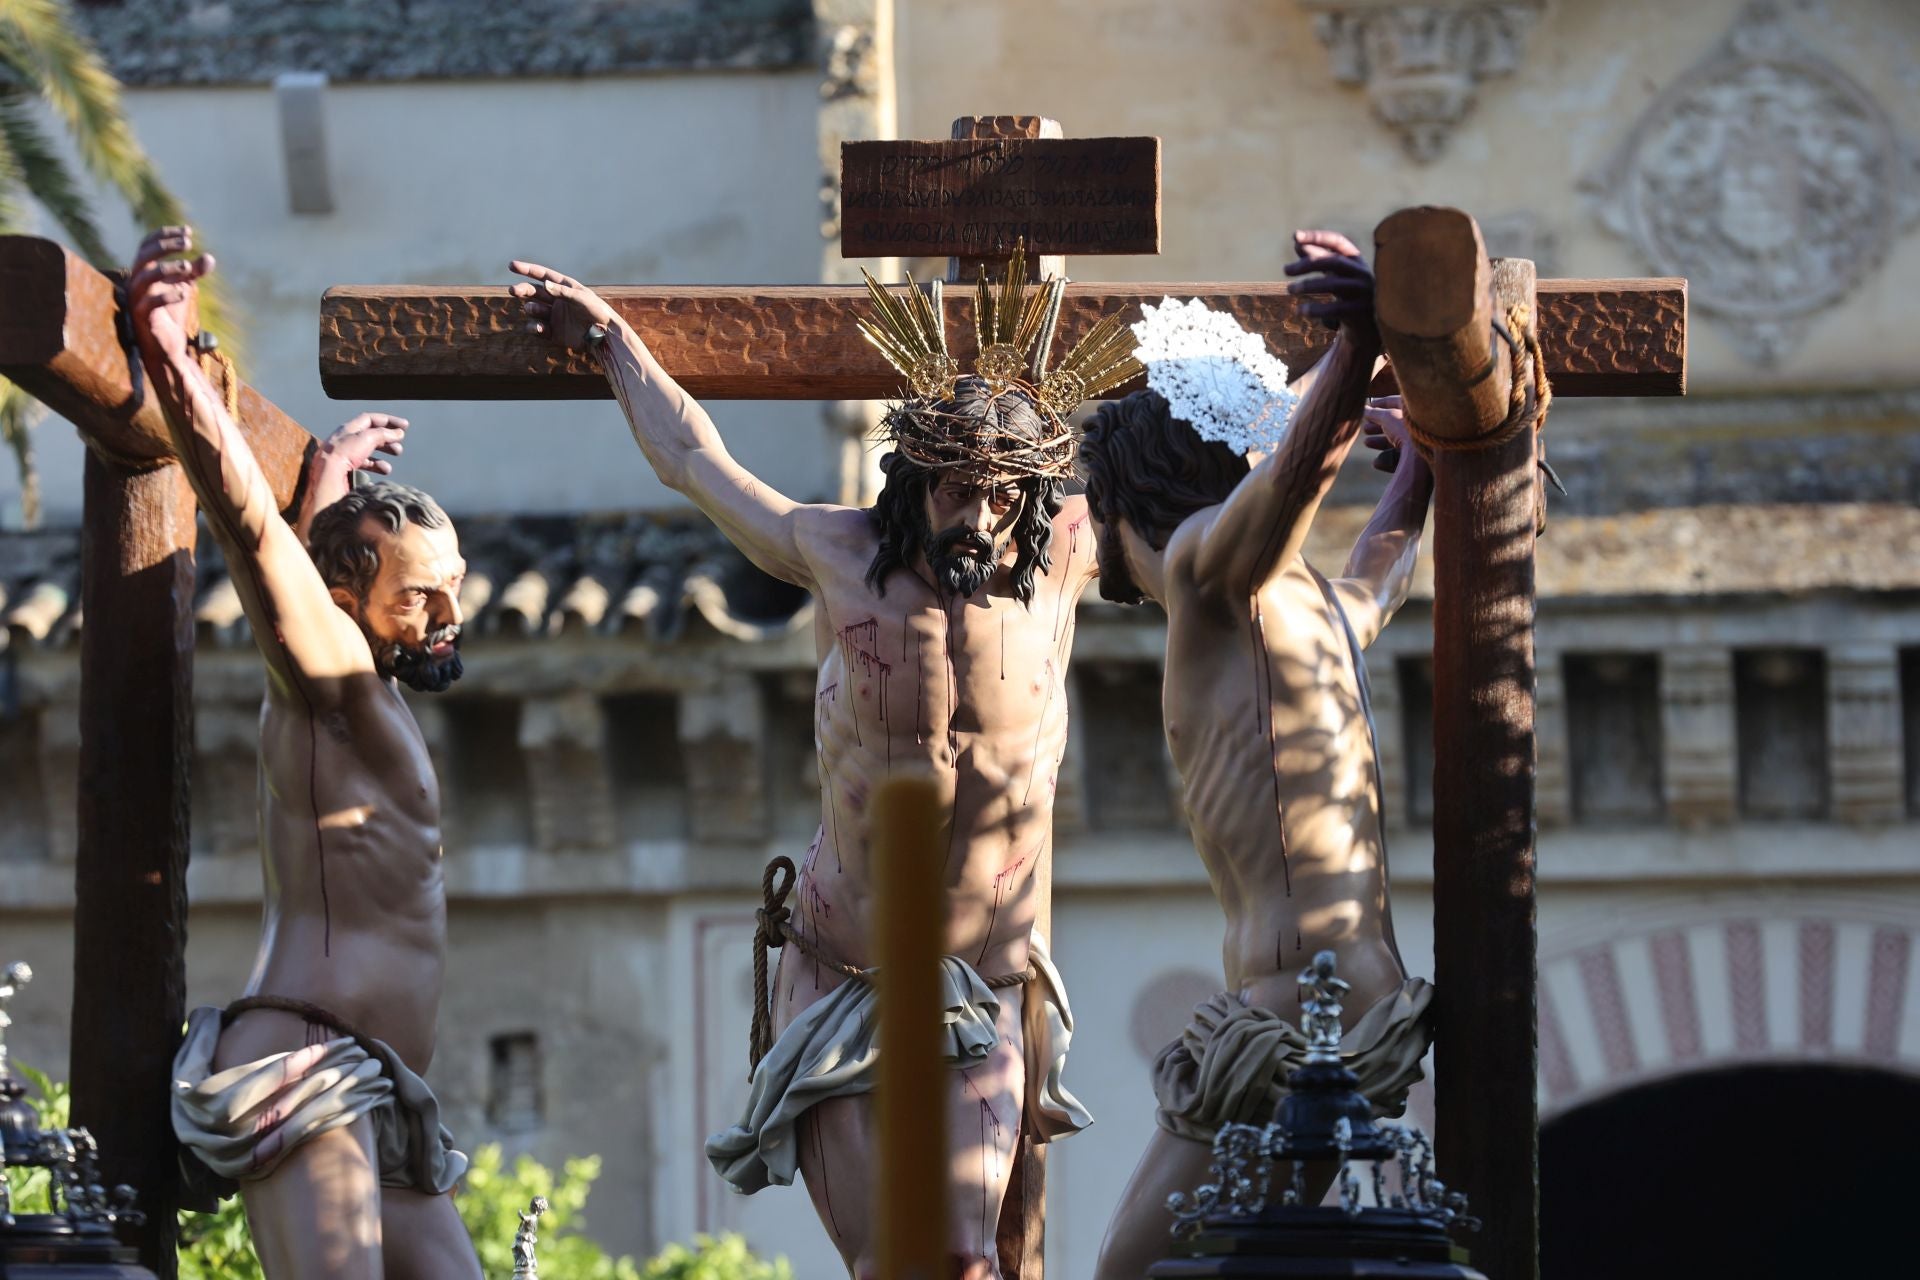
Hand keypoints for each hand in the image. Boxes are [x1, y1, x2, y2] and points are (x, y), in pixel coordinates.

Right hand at [128, 226, 211, 367]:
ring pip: (144, 277)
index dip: (165, 234)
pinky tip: (184, 294)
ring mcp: (137, 299)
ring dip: (166, 268)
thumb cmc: (171, 314)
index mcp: (144, 271)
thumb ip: (195, 272)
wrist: (167, 346)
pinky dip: (167, 296)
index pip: (148, 245)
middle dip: (165, 246)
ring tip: (188, 267)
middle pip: (144, 255)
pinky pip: (150, 303)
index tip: (188, 231)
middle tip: (187, 243)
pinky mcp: (142, 317)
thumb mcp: (185, 287)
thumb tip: (209, 257)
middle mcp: (137, 281)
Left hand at [314, 412, 407, 480]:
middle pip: (371, 435)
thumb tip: (398, 433)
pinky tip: (383, 470)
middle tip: (399, 445)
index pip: (371, 419)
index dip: (389, 421)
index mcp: (349, 428)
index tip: (404, 426)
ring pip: (368, 451)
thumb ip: (384, 434)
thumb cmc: (343, 454)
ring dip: (384, 453)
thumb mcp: (367, 438)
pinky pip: (363, 465)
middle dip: (388, 439)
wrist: (327, 476)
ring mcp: (345, 455)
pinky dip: (376, 467)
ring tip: (393, 459)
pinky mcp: (345, 469)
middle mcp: (346, 440)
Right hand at [509, 261, 617, 348]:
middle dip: (522, 290)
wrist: (604, 336)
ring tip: (533, 309)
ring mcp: (554, 316)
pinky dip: (534, 327)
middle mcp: (557, 300)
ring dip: (530, 308)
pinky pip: (537, 328)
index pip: (542, 275)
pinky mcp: (553, 333)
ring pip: (533, 309)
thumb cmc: (597, 312)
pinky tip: (538, 328)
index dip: (527, 270)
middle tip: (513, 290)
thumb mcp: (581, 298)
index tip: (511, 265)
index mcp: (564, 287)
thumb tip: (544, 284)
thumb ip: (563, 292)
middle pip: (533, 292)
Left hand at [1283, 230, 1376, 341]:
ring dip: (1309, 285)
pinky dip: (1316, 309)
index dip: (1317, 237)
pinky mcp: (1360, 312)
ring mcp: (1364, 292)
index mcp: (1356, 260)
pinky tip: (1299, 311)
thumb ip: (1318, 258)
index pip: (1338, 241)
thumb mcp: (1335, 274)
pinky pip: (1335, 309)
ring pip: (1334, 284)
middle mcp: (1362, 272)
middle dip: (1308, 263)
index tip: (1295, 236)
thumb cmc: (1347, 294)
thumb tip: (1297, 242)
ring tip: (1289, 289)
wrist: (1368, 326)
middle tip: (1286, 269)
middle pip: (1334, 261)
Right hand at [1363, 395, 1422, 473]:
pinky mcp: (1420, 462)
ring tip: (1367, 443)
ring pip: (1398, 442)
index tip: (1369, 407)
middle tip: (1366, 429)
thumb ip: (1375, 413)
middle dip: (1378, 426)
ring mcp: (1422, 444)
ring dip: (1380, 442)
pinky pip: (1402, 458)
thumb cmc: (1407, 432)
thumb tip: (1363, 409)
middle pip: (1396, 424)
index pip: (1397, 402)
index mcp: (1417, 411)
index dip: (1381, 404)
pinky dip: (1388, 459)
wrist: (1423, 459)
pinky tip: (1377, 462)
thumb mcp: (1388, 418)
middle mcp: (1422, 426)